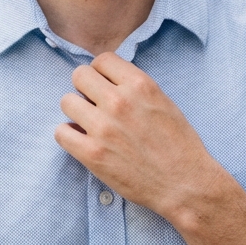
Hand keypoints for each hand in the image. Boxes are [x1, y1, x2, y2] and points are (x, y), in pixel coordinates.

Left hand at [55, 53, 223, 222]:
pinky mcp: (92, 154)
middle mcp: (119, 101)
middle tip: (95, 104)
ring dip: (77, 112)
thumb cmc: (179, 145)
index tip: (105, 86)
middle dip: (85, 88)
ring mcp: (103, 127)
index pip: (102, 60)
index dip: (101, 73)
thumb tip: (108, 81)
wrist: (184, 184)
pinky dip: (69, 136)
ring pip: (67, 101)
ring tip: (90, 124)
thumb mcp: (164, 102)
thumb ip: (135, 88)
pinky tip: (83, 141)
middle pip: (79, 75)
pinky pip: (61, 132)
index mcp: (140, 85)